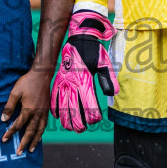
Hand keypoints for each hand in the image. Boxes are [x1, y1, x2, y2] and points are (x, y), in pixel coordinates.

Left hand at [3, 67, 49, 153]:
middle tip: (19, 152)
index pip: (18, 125)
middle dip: (24, 143)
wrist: (42, 75)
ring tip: (31, 150)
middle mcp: (37, 113)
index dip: (10, 132)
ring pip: (40, 131)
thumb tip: (3, 120)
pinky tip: (38, 137)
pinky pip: (44, 125)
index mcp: (28, 109)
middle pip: (30, 132)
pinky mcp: (46, 110)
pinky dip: (41, 133)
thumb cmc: (26, 83)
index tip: (4, 139)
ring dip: (35, 141)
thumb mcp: (15, 93)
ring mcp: (43, 113)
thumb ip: (9, 107)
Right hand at [50, 11, 118, 132]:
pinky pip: (53, 95)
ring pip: (62, 104)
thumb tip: (112, 93)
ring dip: (65, 118)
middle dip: (77, 121)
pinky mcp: (58, 79)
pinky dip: (54, 106)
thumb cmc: (94, 51)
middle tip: (82, 129)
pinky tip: (56, 116)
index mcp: (85, 79)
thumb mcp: (104, 63)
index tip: (95, 120)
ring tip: (70, 127)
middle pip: (73, 107)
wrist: (79, 38)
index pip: (88, 102)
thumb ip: (108, 78)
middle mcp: (72, 82)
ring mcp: (63, 81)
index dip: (92, 114)